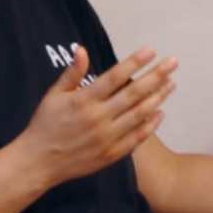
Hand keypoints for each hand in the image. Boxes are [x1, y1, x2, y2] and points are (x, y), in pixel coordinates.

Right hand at [20, 45, 172, 185]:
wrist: (39, 162)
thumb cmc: (45, 125)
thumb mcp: (53, 95)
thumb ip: (71, 73)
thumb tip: (82, 49)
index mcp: (83, 100)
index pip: (115, 77)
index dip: (134, 62)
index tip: (151, 50)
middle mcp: (98, 118)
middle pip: (134, 93)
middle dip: (156, 76)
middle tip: (173, 63)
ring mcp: (107, 137)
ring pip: (140, 114)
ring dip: (158, 97)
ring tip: (171, 84)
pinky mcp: (111, 154)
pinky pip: (137, 137)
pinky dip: (151, 124)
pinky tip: (161, 112)